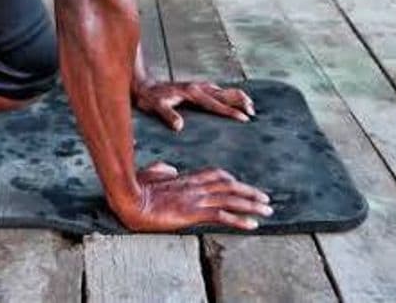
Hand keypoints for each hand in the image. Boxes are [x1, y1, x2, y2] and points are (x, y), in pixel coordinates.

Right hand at [117, 162, 272, 231]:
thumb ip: (161, 171)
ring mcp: (195, 199)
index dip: (231, 180)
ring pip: (231, 200)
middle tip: (266, 199)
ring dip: (252, 205)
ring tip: (267, 211)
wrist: (128, 199)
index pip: (215, 175)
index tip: (242, 186)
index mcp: (184, 179)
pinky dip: (239, 220)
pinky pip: (222, 216)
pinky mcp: (193, 212)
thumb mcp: (148, 175)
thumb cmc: (133, 189)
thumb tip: (172, 170)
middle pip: (229, 186)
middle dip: (249, 192)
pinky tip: (252, 225)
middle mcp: (194, 187)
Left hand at [133, 80, 254, 130]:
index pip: (216, 103)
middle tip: (253, 113)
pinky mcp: (196, 87)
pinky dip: (229, 95)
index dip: (230, 112)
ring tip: (250, 107)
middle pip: (225, 93)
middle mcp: (198, 87)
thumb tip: (179, 126)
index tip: (245, 119)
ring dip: (237, 97)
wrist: (142, 85)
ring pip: (224, 90)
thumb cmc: (149, 98)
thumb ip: (167, 115)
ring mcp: (198, 86)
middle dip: (241, 102)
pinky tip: (233, 101)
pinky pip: (217, 90)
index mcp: (191, 93)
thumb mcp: (155, 106)